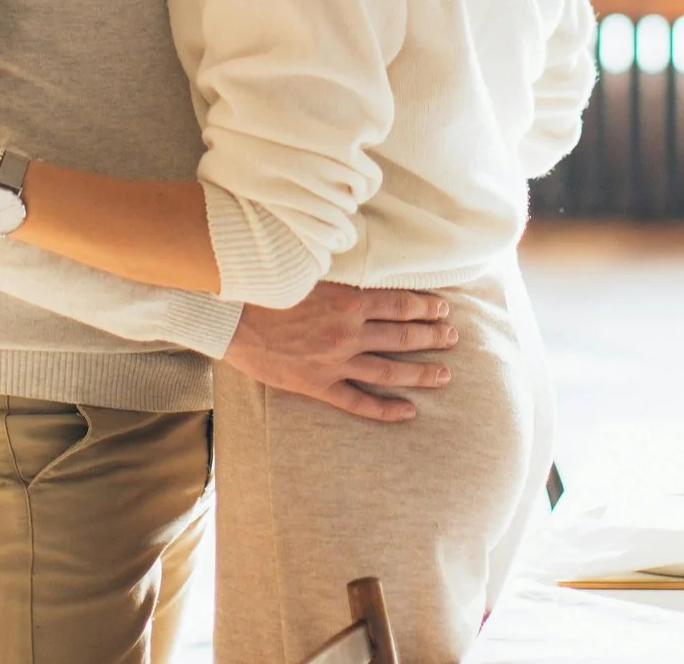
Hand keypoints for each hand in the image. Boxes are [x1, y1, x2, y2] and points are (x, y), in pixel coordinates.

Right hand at [220, 282, 458, 423]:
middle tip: (452, 338)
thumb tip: (364, 271)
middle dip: (432, 336)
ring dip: (420, 372)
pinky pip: (358, 402)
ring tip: (444, 374)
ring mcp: (334, 362)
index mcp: (347, 300)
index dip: (425, 307)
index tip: (442, 309)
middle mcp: (347, 332)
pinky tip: (408, 412)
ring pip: (389, 371)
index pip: (400, 303)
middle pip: (402, 335)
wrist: (231, 318)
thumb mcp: (310, 272)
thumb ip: (340, 277)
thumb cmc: (267, 289)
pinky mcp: (318, 385)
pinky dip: (385, 410)